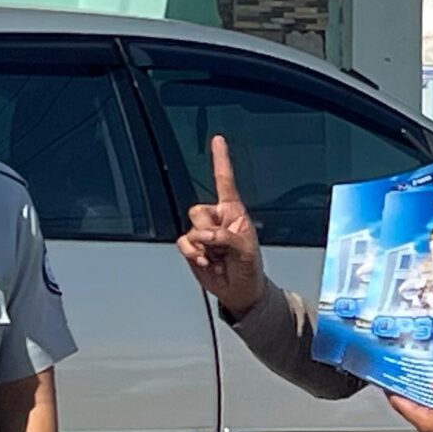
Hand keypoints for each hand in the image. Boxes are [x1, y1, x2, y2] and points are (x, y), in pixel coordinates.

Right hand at [176, 135, 264, 317]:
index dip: (220, 160)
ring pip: (191, 227)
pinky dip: (192, 253)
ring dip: (202, 246)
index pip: (225, 182)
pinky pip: (183, 243)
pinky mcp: (192, 247)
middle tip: (223, 248)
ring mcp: (203, 233)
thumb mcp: (246, 250)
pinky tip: (206, 262)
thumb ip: (226, 237)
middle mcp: (217, 218)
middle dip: (208, 231)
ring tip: (217, 257)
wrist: (239, 291)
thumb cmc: (249, 268)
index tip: (218, 140)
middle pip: (199, 211)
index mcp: (234, 213)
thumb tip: (205, 234)